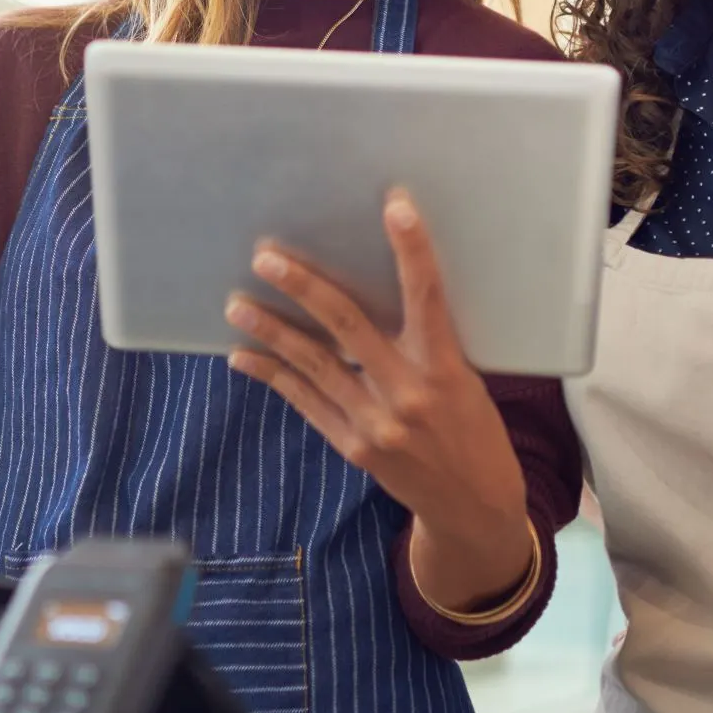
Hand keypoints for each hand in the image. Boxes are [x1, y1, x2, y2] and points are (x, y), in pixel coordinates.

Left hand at [225, 189, 533, 612]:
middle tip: (266, 258)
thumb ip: (429, 344)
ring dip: (271, 331)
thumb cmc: (475, 431)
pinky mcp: (352, 446)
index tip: (395, 206)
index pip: (427, 297)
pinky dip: (274, 376)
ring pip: (312, 364)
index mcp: (444, 368)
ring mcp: (374, 422)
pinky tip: (244, 357)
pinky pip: (305, 402)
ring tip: (237, 304)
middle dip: (303, 288)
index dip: (412, 250)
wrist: (473, 506)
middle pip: (346, 326)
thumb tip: (382, 291)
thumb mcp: (467, 381)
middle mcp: (407, 393)